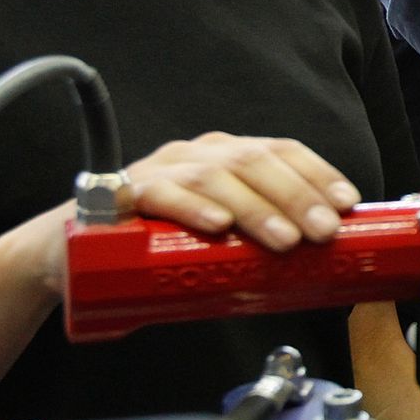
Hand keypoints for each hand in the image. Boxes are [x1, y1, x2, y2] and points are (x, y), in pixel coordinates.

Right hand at [5, 132, 361, 294]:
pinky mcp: (123, 194)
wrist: (72, 258)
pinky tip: (218, 227)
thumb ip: (261, 244)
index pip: (283, 151)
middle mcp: (198, 153)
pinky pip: (162, 194)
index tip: (347, 203)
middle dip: (298, 196)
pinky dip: (194, 209)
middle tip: (324, 231)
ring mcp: (160, 168)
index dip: (319, 173)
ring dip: (258, 209)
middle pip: (256, 161)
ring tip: (284, 240)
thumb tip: (326, 269)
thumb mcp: (220, 242)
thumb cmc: (158, 248)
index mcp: (227, 156)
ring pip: (217, 177)